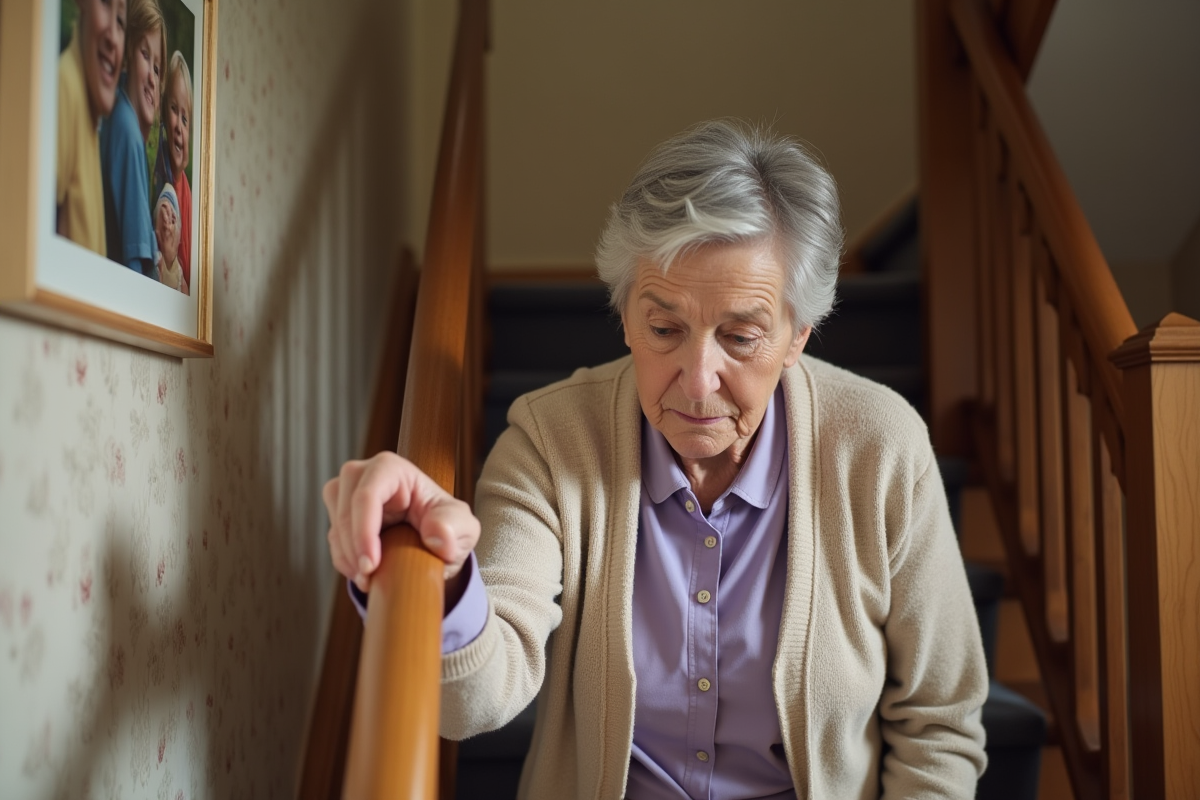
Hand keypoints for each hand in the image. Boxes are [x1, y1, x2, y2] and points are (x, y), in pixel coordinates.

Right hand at [323, 451, 479, 593]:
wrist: (435, 544)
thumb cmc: (448, 526)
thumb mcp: (463, 527)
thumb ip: (454, 527)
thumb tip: (435, 534)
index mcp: (393, 469)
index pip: (367, 494)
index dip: (364, 530)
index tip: (371, 564)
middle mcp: (365, 474)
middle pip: (345, 508)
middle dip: (353, 547)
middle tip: (369, 576)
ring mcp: (349, 493)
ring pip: (336, 525)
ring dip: (348, 557)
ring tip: (370, 578)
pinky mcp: (341, 514)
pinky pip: (333, 540)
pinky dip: (345, 561)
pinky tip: (364, 574)